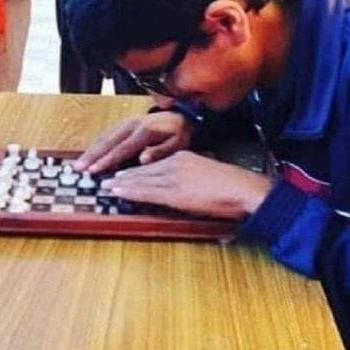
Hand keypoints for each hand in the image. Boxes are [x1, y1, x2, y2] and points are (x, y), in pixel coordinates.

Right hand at [73, 111, 192, 173]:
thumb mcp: (177, 144)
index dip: (107, 161)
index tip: (94, 170)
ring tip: (78, 163)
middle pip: (107, 141)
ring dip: (90, 150)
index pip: (122, 149)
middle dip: (91, 155)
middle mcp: (132, 124)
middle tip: (78, 168)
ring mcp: (125, 122)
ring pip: (103, 136)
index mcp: (144, 131)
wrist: (178, 117)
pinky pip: (106, 133)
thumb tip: (143, 159)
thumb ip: (160, 152)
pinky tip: (88, 153)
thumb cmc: (177, 134)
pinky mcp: (122, 123)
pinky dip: (95, 144)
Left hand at [101, 150, 273, 219]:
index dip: (135, 169)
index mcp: (183, 157)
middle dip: (124, 175)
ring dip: (123, 184)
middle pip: (143, 169)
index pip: (153, 163)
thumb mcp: (205, 174)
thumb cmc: (231, 186)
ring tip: (107, 186)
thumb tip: (178, 189)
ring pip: (142, 180)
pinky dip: (131, 192)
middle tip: (106, 179)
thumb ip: (188, 178)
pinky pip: (148, 191)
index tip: (122, 173)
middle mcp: (175, 163)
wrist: (243, 189)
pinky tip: (119, 192)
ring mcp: (174, 177)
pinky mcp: (175, 192)